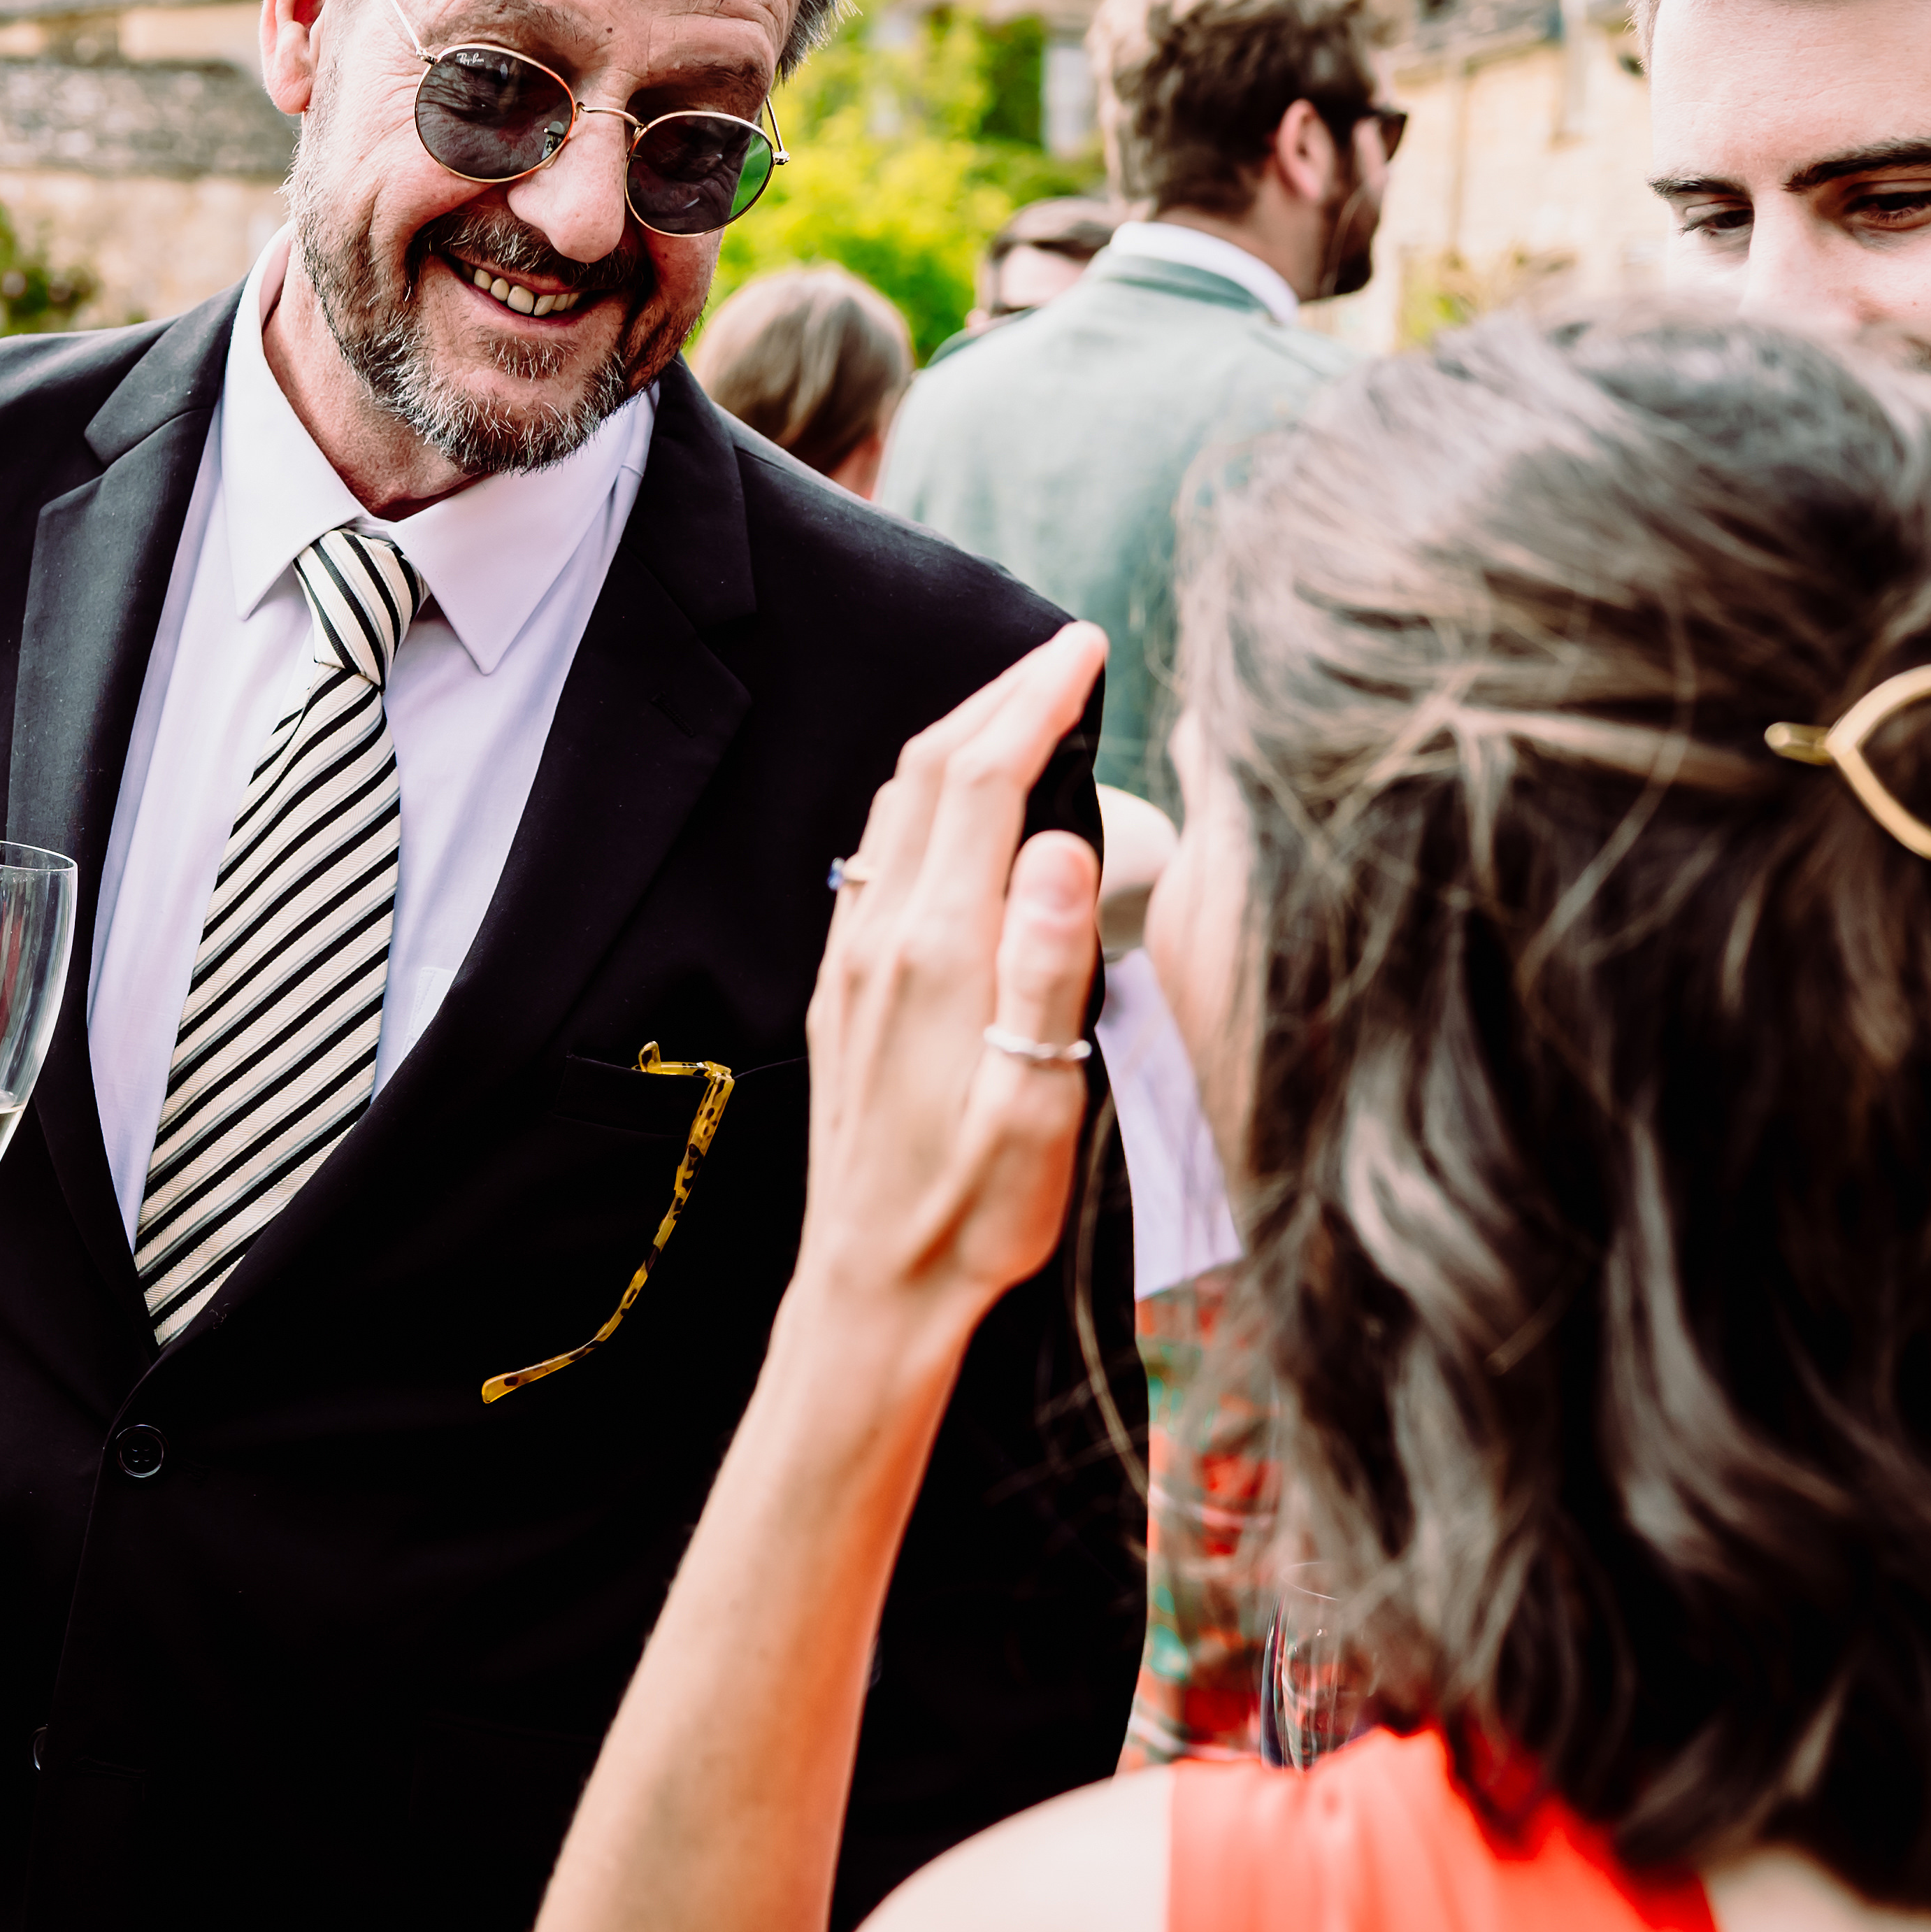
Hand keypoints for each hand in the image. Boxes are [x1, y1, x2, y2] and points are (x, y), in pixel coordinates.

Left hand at [798, 625, 1108, 1334]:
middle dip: (1000, 695)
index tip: (1085, 645)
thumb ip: (1048, 965)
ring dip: (960, 739)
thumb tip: (1065, 841)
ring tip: (1021, 706)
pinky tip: (960, 808)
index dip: (1037, 699)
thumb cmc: (973, 1210)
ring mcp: (854, 959)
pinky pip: (881, 855)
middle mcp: (882, 937)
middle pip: (934, 770)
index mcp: (938, 950)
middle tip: (1064, 652)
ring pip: (900, 806)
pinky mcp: (845, 988)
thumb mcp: (1037, 1100)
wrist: (873, 1286)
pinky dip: (930, 796)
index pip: (988, 780)